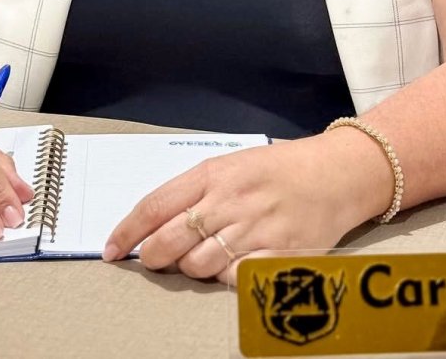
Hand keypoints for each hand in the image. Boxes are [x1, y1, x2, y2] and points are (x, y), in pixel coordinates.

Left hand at [102, 132, 390, 284]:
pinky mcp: (278, 255)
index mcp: (214, 173)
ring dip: (190, 267)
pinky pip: (233, 280)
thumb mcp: (232, 165)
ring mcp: (254, 229)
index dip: (127, 231)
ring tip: (202, 256)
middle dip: (152, 256)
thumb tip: (153, 222)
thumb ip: (195, 190)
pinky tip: (232, 265)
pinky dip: (224, 279)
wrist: (334, 174)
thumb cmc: (278, 169)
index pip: (155, 204)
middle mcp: (230, 200)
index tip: (111, 248)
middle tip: (152, 259)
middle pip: (170, 240)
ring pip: (197, 265)